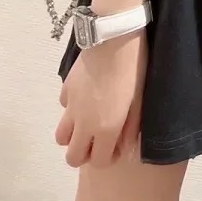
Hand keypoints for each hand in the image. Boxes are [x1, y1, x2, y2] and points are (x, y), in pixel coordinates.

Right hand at [55, 31, 146, 168]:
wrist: (114, 37)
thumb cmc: (134, 68)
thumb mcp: (140, 100)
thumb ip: (132, 128)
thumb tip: (126, 148)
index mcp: (105, 128)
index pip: (98, 163)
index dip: (108, 158)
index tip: (117, 146)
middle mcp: (84, 123)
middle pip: (72, 158)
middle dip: (85, 154)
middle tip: (99, 139)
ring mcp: (71, 106)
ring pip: (61, 138)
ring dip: (73, 136)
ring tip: (88, 122)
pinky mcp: (65, 89)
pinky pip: (63, 109)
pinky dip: (72, 109)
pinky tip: (86, 96)